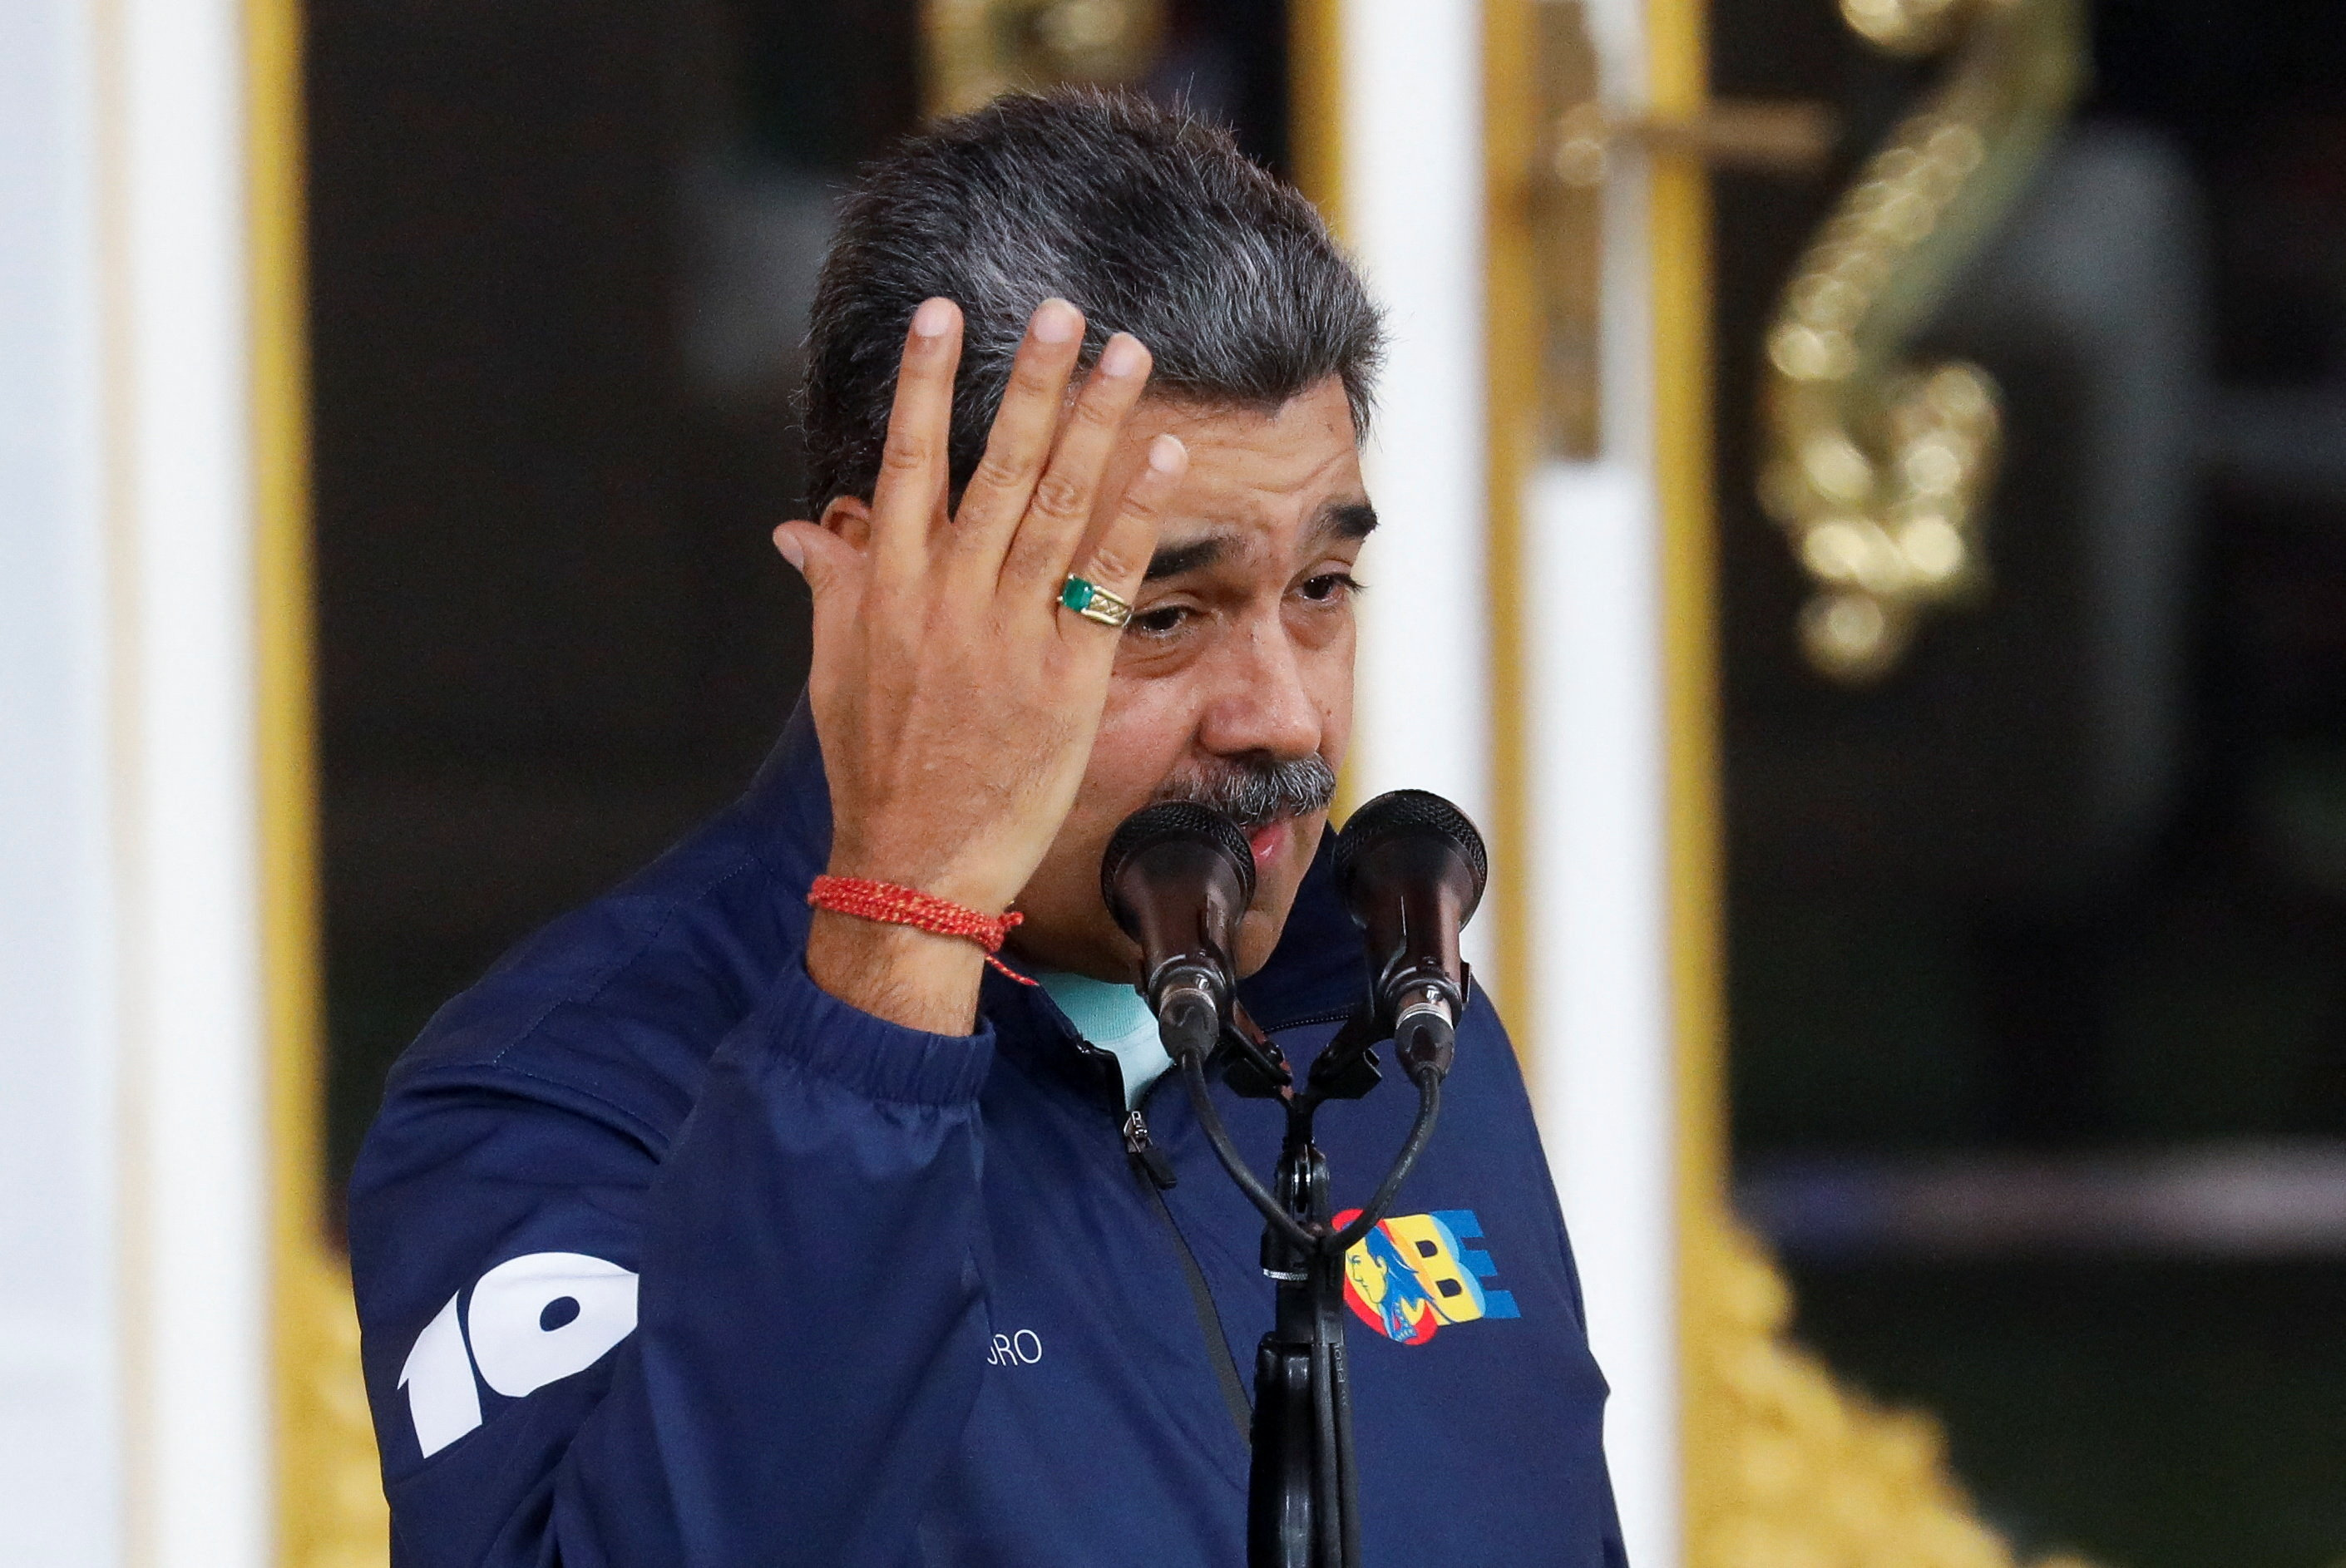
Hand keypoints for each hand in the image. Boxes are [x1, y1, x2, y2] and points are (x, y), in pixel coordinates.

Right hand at [775, 296, 1186, 1030]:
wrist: (916, 867)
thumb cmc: (875, 771)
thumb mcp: (835, 672)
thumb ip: (832, 587)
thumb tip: (800, 527)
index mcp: (888, 591)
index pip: (906, 464)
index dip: (923, 385)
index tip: (942, 313)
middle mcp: (950, 601)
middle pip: (998, 468)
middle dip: (1033, 382)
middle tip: (1064, 310)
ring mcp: (1012, 637)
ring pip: (1061, 507)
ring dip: (1099, 423)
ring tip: (1130, 355)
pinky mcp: (1068, 680)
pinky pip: (1109, 580)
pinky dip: (1139, 514)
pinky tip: (1168, 457)